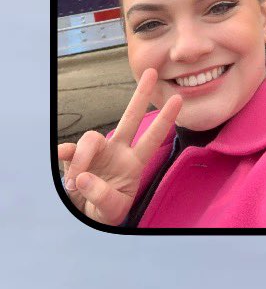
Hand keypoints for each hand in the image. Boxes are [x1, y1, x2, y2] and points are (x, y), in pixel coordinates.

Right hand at [57, 68, 182, 225]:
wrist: (86, 215)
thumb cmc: (105, 211)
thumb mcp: (111, 210)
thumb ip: (102, 197)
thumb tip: (84, 177)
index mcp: (134, 164)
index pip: (152, 139)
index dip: (165, 120)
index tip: (178, 100)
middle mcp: (118, 151)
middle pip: (130, 118)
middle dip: (141, 96)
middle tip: (151, 72)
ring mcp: (97, 151)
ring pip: (91, 139)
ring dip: (82, 161)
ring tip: (76, 185)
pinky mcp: (76, 155)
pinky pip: (70, 149)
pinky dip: (65, 156)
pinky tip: (63, 163)